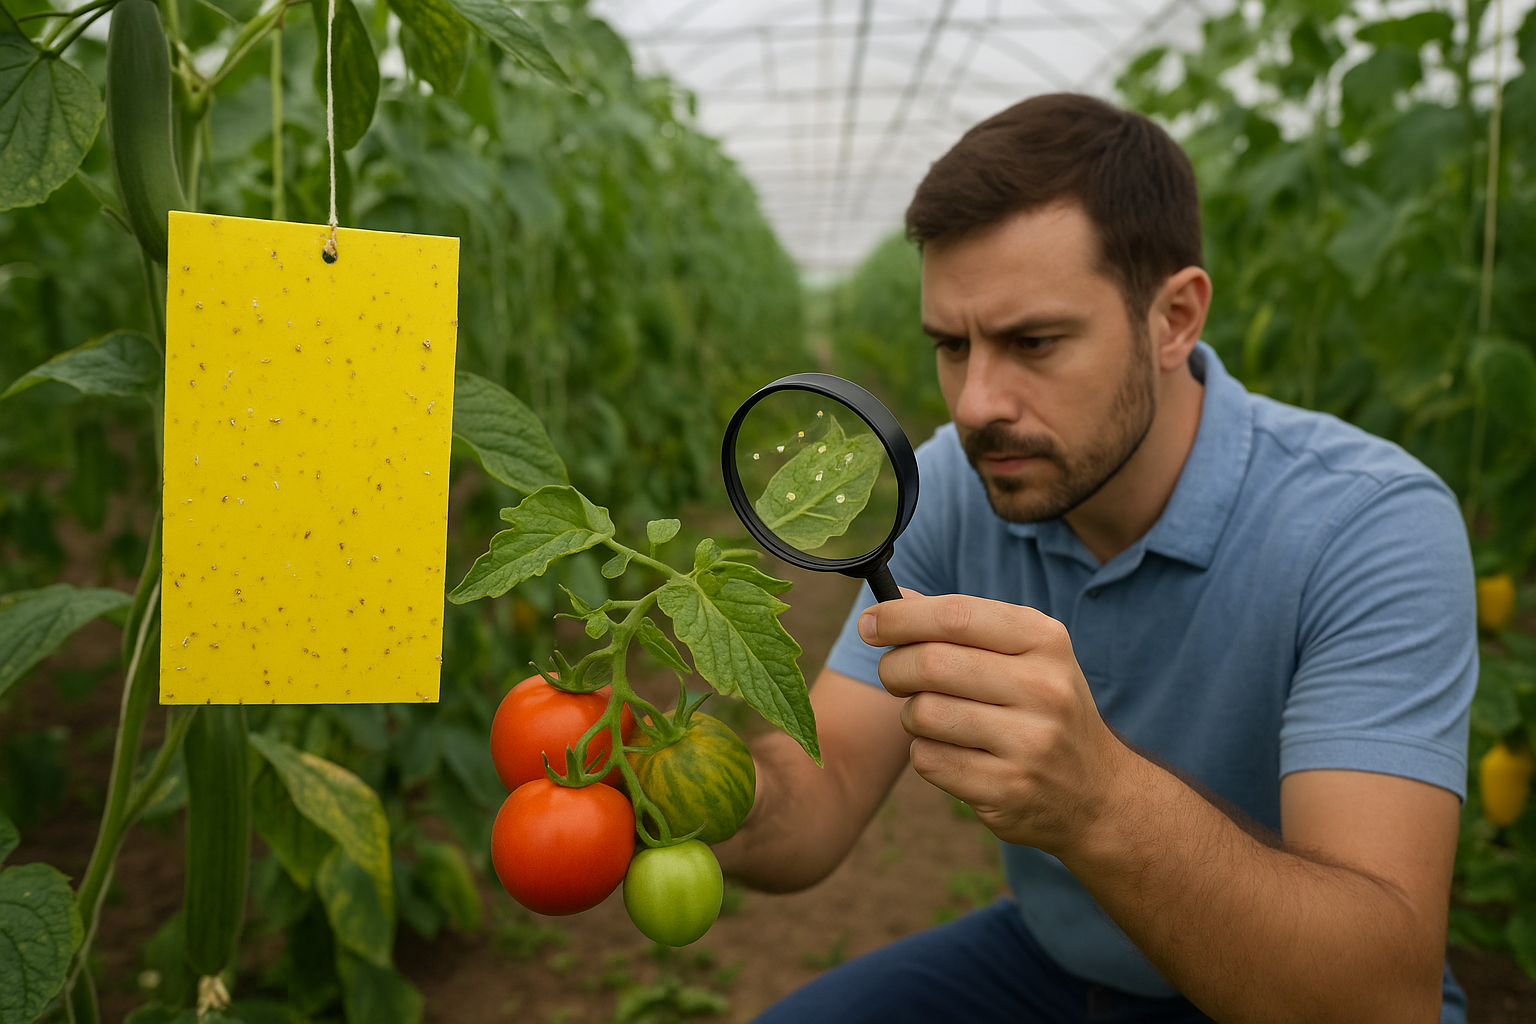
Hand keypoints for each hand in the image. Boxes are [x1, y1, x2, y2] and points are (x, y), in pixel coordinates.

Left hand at [859, 590, 1130, 855]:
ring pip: (922, 714)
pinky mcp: (1007, 790)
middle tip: (896, 676)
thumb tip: (890, 600)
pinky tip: (954, 753)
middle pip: (931, 664)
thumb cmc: (1041, 708)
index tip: (869, 623)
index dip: (900, 617)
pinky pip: (927, 760)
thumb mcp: (1022, 654)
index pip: (955, 616)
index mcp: (1045, 641)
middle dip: (895, 668)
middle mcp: (1043, 688)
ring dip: (912, 716)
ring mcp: (1029, 743)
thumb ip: (958, 625)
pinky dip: (926, 754)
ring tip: (935, 719)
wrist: (1096, 794)